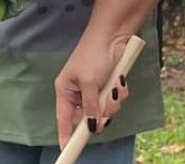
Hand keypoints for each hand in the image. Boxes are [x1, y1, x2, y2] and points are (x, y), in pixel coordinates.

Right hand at [54, 32, 131, 148]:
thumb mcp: (90, 82)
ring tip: (114, 86)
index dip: (65, 135)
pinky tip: (120, 80)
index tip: (66, 149)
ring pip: (105, 111)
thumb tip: (92, 126)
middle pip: (89, 118)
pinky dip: (120, 93)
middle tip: (107, 103)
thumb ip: (90, 107)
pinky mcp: (109, 86)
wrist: (113, 35)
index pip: (63, 118)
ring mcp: (95, 90)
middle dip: (101, 113)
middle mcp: (79, 93)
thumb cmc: (93, 53)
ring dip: (113, 101)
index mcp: (66, 90)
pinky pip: (116, 101)